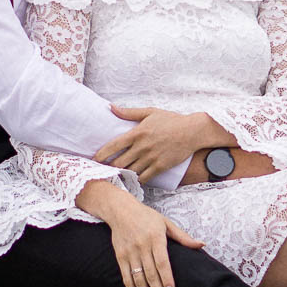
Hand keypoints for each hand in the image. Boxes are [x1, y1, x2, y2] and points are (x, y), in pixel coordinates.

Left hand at [95, 106, 220, 181]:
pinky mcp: (161, 166)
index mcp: (137, 133)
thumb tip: (111, 107)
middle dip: (108, 167)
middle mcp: (142, 147)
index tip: (93, 160)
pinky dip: (136, 179)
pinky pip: (144, 177)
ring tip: (113, 177)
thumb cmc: (170, 120)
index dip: (101, 155)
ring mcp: (151, 158)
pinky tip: (132, 179)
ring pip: (130, 171)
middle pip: (119, 162)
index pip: (113, 145)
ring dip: (121, 175)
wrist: (192, 131)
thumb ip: (129, 112)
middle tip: (101, 171)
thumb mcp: (149, 112)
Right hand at [104, 198, 203, 286]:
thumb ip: (183, 237)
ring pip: (138, 279)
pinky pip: (127, 278)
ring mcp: (129, 252)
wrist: (120, 210)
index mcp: (155, 237)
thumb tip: (202, 244)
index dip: (167, 280)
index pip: (162, 263)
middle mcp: (141, 246)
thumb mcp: (166, 223)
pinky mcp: (121, 257)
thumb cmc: (146, 216)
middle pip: (150, 275)